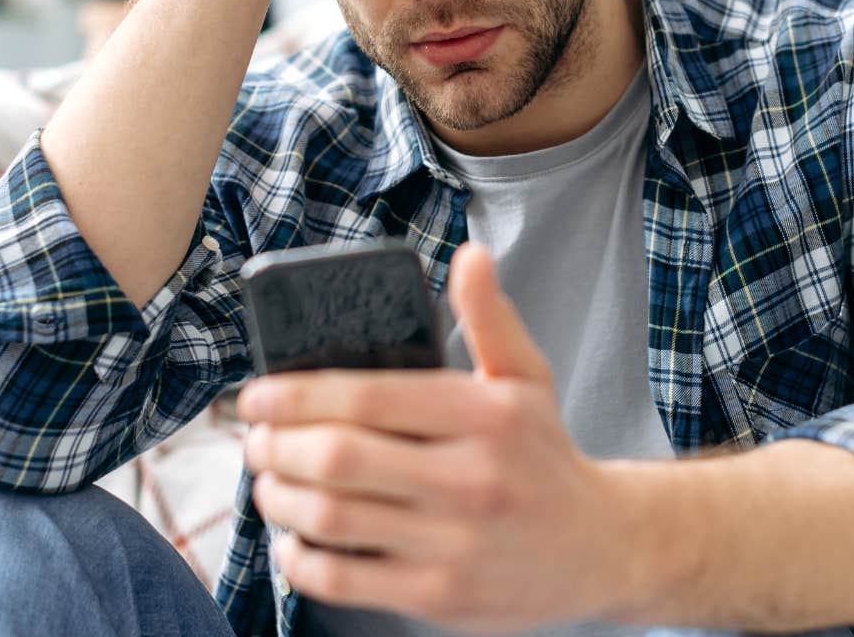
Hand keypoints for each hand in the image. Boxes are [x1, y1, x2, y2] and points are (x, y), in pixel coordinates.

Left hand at [237, 243, 630, 632]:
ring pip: (332, 519)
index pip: (369, 397)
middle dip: (276, 446)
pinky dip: (302, 559)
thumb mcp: (527, 379)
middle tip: (254, 440)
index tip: (257, 395)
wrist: (599, 549)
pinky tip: (294, 539)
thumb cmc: (544, 456)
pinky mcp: (440, 597)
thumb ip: (489, 318)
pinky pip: (345, 580)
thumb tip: (471, 256)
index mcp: (487, 416)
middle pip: (339, 458)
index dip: (297, 394)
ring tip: (267, 483)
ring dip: (280, 498)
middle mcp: (472, 480)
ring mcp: (456, 543)